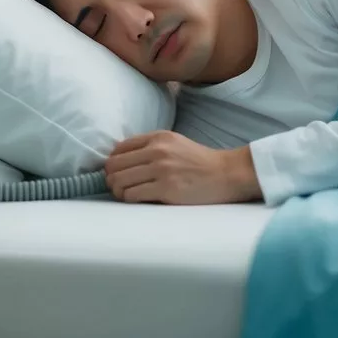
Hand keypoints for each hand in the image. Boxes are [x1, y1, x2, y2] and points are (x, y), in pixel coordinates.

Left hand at [104, 130, 261, 204]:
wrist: (226, 174)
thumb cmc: (199, 162)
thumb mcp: (174, 143)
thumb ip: (150, 147)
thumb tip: (120, 161)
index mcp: (157, 137)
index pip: (119, 149)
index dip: (113, 163)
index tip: (117, 173)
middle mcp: (157, 150)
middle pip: (114, 165)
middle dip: (112, 178)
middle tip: (117, 187)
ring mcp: (161, 169)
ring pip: (120, 181)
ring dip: (118, 191)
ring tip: (126, 195)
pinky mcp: (166, 189)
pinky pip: (132, 195)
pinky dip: (129, 199)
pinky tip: (137, 200)